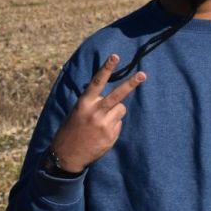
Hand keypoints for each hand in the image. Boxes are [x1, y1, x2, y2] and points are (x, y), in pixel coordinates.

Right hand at [51, 54, 145, 172]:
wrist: (67, 154)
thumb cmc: (72, 129)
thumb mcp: (78, 111)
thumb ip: (94, 103)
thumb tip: (113, 101)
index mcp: (85, 102)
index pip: (98, 81)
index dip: (107, 68)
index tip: (115, 56)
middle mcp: (95, 112)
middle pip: (118, 95)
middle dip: (131, 84)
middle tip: (143, 75)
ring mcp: (104, 124)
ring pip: (121, 109)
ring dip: (116, 112)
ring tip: (102, 121)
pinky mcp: (111, 136)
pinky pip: (119, 124)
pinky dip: (113, 126)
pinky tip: (101, 133)